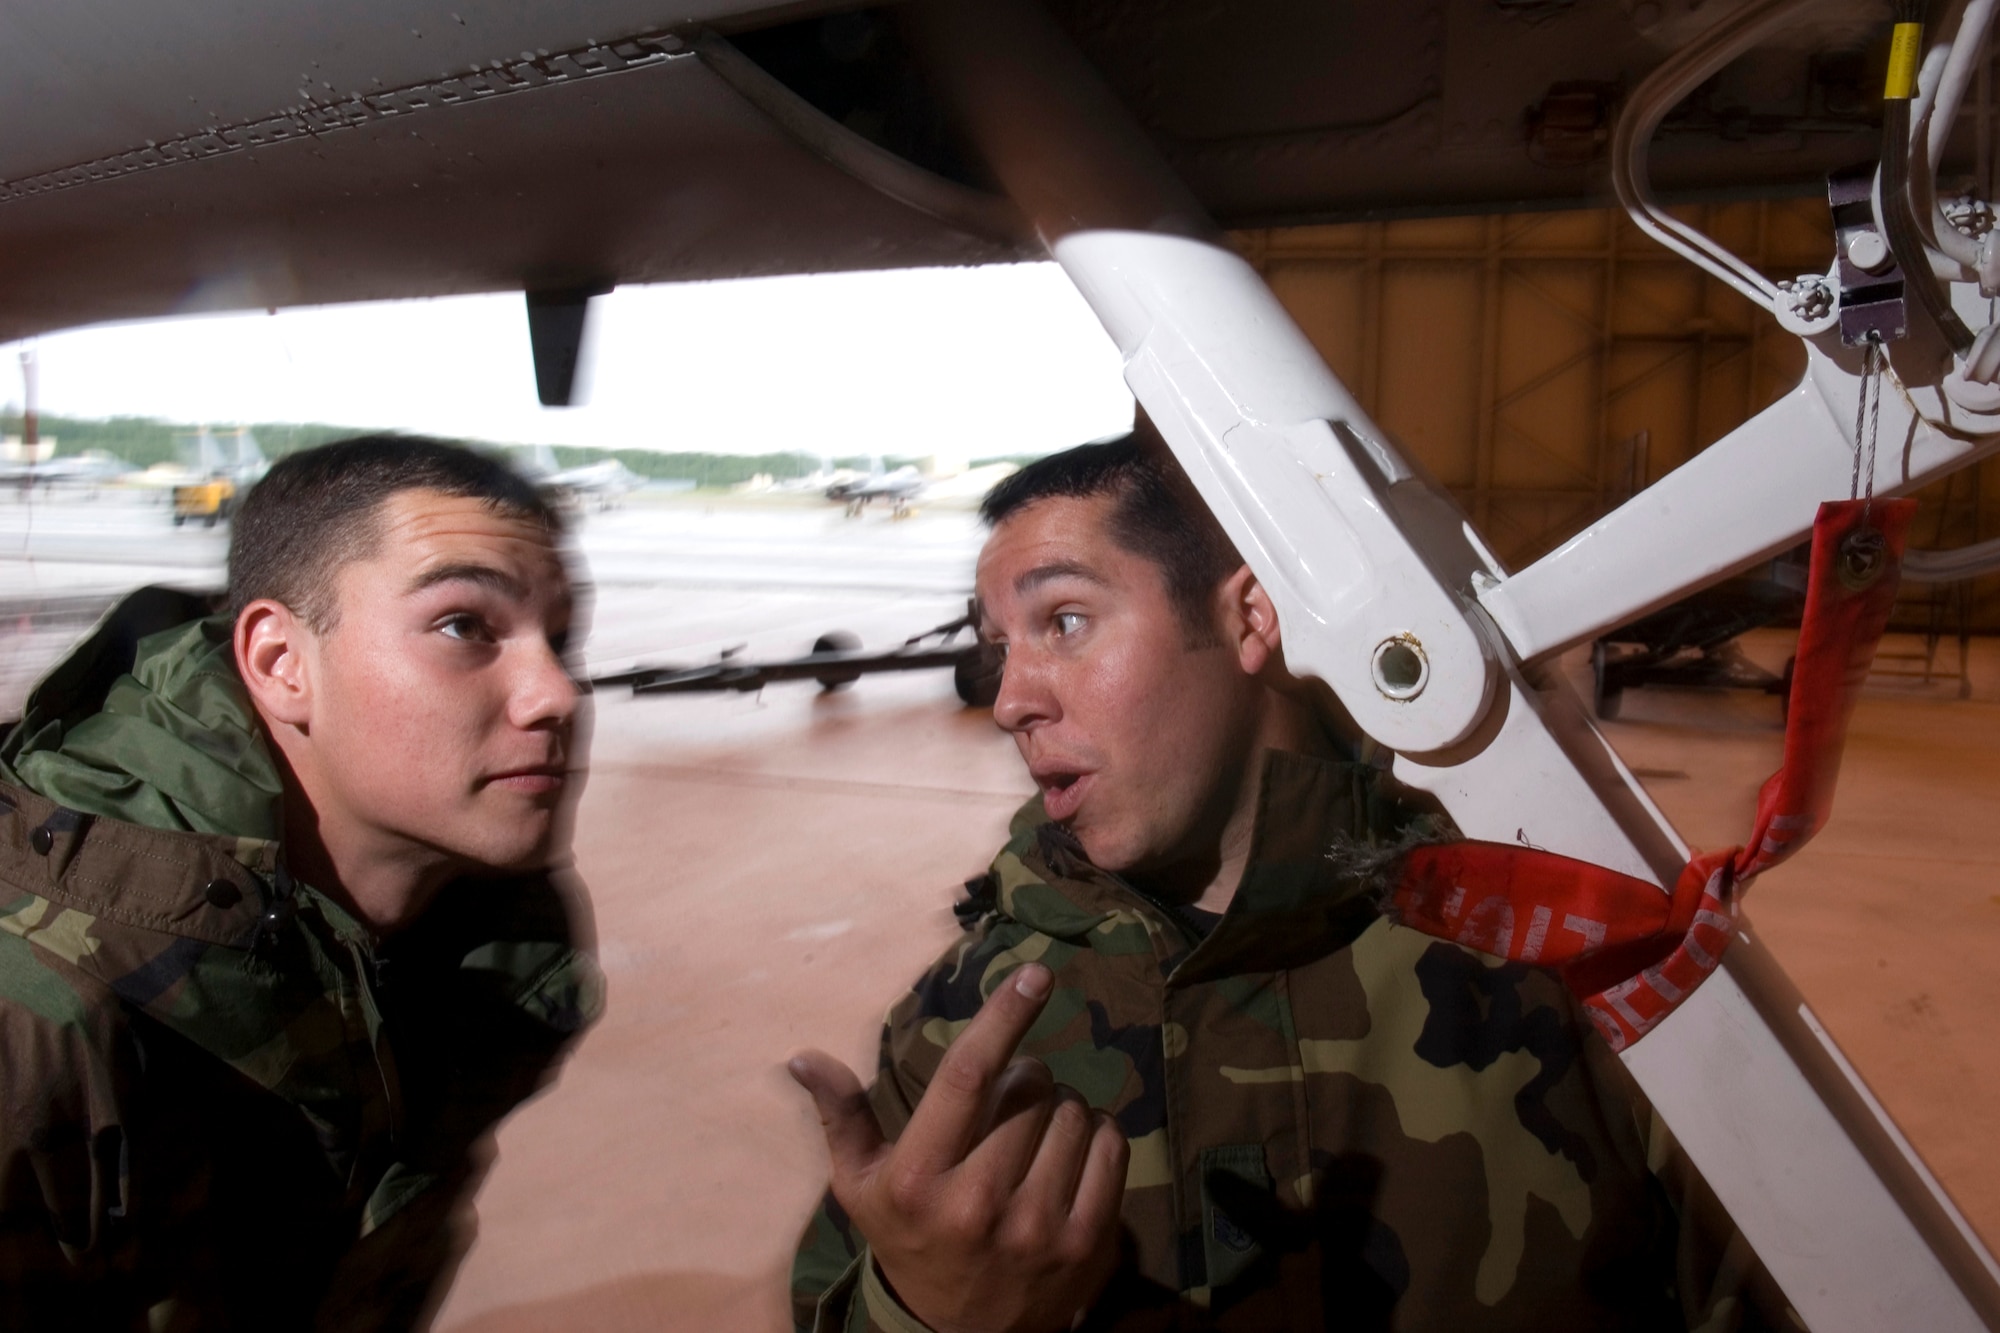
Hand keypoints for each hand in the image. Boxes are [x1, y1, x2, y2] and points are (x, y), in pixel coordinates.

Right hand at [789, 963, 1129, 1332]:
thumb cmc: (910, 1241)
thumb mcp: (862, 1187)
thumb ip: (841, 1117)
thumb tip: (802, 1056)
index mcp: (919, 1179)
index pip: (969, 1076)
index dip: (1004, 1016)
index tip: (1034, 975)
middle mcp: (979, 1201)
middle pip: (1030, 1088)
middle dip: (1025, 1079)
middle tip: (1007, 1107)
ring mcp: (1038, 1226)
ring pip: (1074, 1113)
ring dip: (1060, 1109)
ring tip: (1033, 1138)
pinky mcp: (1086, 1243)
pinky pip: (1110, 1147)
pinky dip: (1096, 1136)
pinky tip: (1067, 1157)